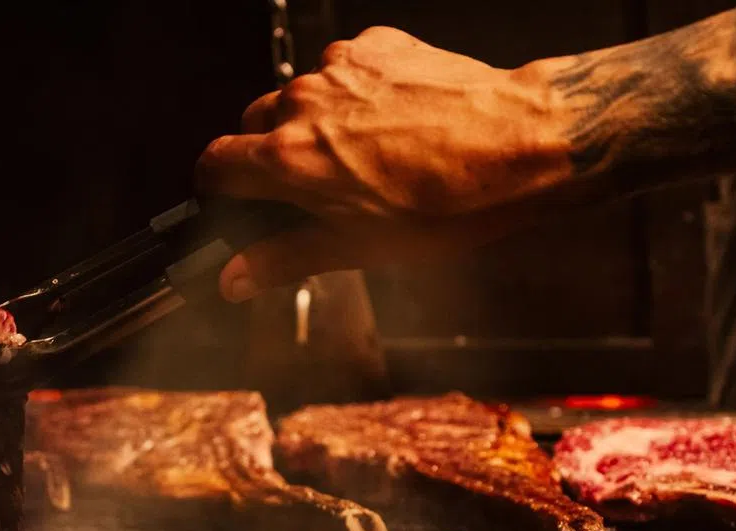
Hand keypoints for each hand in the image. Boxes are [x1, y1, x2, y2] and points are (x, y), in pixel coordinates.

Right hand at [195, 26, 572, 301]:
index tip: (234, 197)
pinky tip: (389, 123)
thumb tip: (234, 279)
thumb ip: (282, 259)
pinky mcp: (376, 46)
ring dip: (313, 123)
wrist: (521, 143)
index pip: (213, 164)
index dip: (218, 187)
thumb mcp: (356, 247)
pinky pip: (342, 70)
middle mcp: (303, 103)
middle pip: (251, 125)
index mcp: (288, 159)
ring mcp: (339, 68)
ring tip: (362, 154)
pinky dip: (353, 94)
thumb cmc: (449, 202)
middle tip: (310, 186)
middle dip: (268, 154)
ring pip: (298, 97)